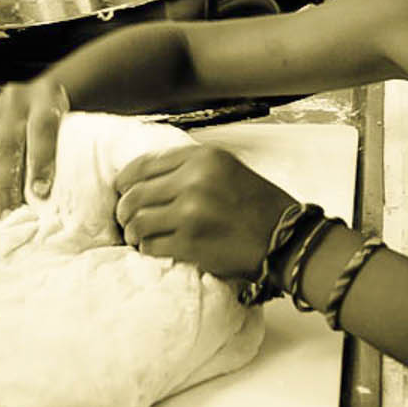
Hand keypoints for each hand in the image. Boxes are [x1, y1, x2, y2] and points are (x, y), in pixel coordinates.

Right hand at [0, 76, 68, 217]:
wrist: (42, 93)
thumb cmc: (63, 119)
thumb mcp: (74, 125)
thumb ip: (70, 152)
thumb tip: (62, 196)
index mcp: (46, 98)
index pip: (42, 128)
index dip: (41, 161)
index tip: (41, 192)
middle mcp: (15, 101)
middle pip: (6, 143)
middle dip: (6, 183)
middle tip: (10, 214)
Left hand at [114, 144, 296, 279]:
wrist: (285, 239)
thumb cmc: (258, 206)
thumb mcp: (226, 170)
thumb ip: (188, 169)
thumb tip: (142, 179)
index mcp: (203, 158)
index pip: (143, 164)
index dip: (126, 180)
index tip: (122, 191)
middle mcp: (195, 180)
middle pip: (134, 194)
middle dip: (125, 210)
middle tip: (127, 220)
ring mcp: (190, 212)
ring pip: (137, 221)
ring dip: (133, 232)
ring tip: (138, 237)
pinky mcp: (189, 243)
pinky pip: (150, 246)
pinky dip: (147, 249)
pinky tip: (155, 248)